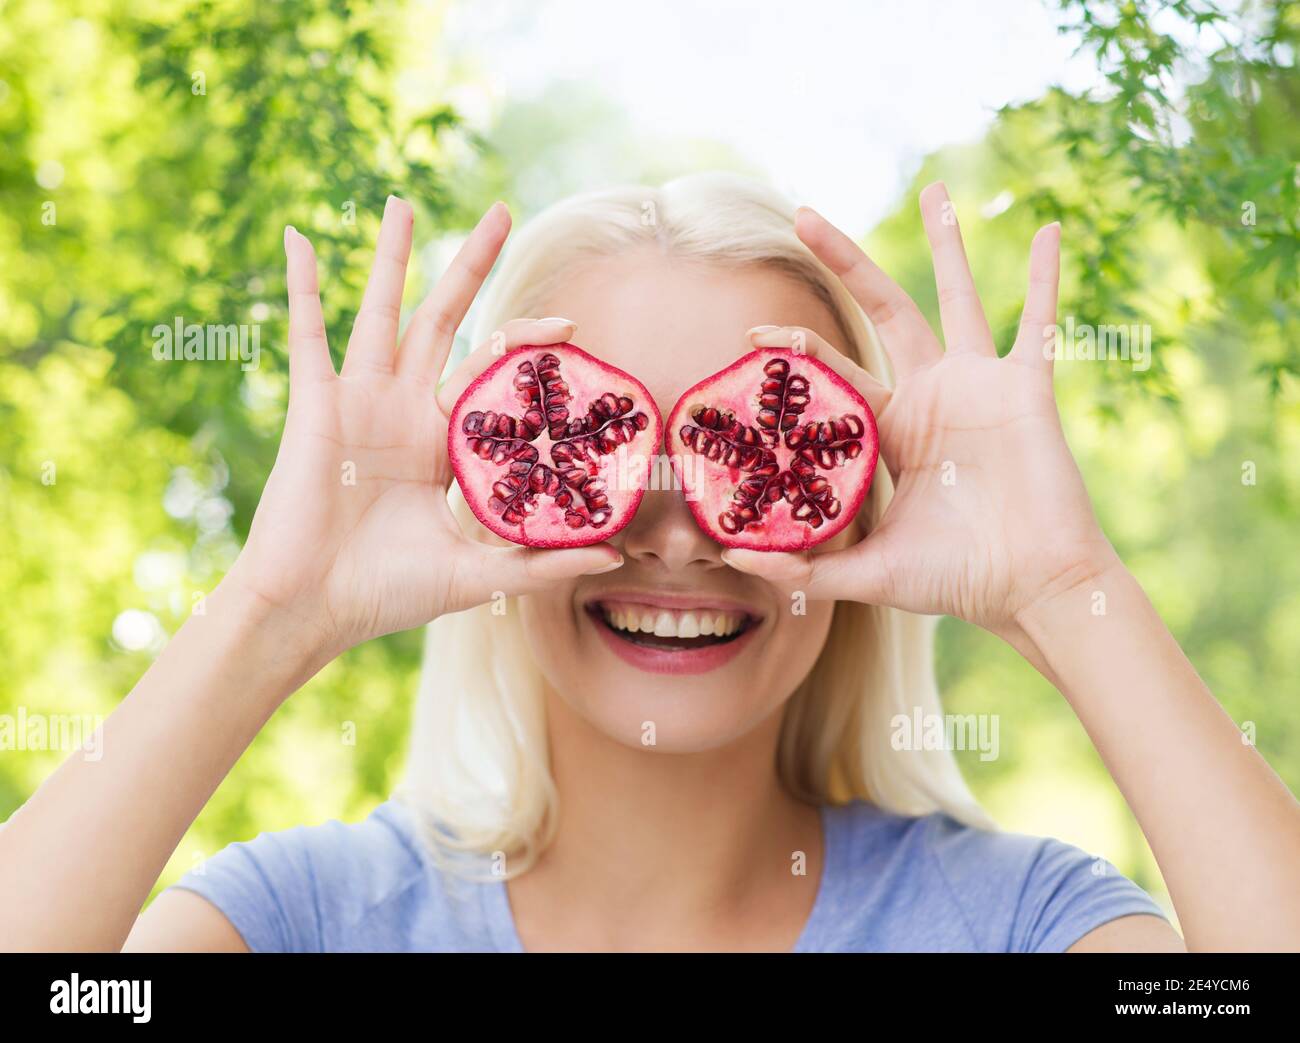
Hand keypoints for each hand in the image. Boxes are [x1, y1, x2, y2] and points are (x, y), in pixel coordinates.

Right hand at [225, 197, 620, 655]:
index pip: (493, 374)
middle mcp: (404, 411)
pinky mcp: (317, 405)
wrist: (314, 609)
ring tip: (403, 201)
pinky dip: (302, 289)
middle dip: (472, 266)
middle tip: (504, 210)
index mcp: (442, 443)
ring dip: (392, 256)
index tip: (573, 326)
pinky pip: (308, 335)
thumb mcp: (478, 573)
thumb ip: (541, 560)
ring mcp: (360, 402)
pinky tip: (299, 239)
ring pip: (382, 312)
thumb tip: (615, 559)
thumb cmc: (387, 594)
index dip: (529, 345)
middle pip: (445, 320)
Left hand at [722, 183, 1120, 637]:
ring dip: (945, 242)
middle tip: (802, 213)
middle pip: (881, 310)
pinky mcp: (1025, 391)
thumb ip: (804, 568)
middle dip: (845, 262)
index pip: (834, 373)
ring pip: (955, 298)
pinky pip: (1039, 324)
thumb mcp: (868, 572)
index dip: (794, 351)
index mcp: (892, 430)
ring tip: (934, 187)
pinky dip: (1047, 280)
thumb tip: (731, 560)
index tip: (749, 334)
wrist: (1031, 590)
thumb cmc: (956, 580)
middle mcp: (931, 396)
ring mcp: (978, 387)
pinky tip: (1049, 232)